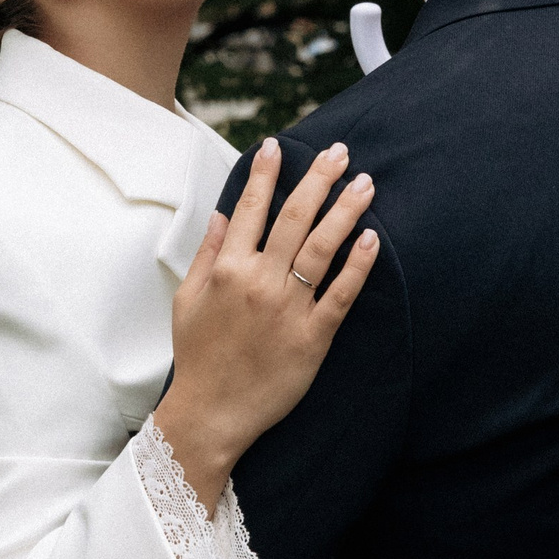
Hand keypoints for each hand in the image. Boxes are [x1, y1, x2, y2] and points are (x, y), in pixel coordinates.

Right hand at [158, 138, 378, 509]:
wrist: (211, 414)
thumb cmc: (198, 357)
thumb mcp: (187, 300)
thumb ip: (206, 254)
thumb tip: (222, 214)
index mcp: (227, 269)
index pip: (250, 208)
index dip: (264, 174)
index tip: (277, 145)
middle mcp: (259, 281)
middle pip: (295, 218)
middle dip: (318, 178)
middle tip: (339, 152)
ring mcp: (288, 308)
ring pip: (323, 247)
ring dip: (346, 210)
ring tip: (365, 183)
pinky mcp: (313, 337)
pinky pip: (341, 294)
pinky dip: (357, 264)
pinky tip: (371, 238)